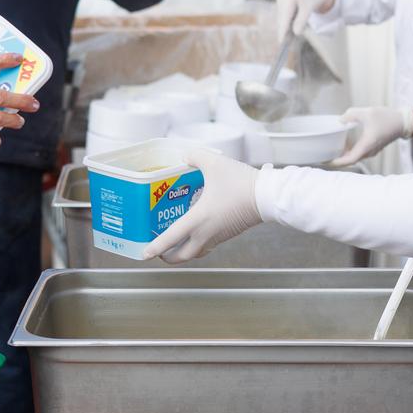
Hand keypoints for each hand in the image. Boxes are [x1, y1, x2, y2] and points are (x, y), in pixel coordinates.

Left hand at [141, 148, 261, 263]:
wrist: (268, 197)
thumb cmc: (242, 183)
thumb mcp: (214, 164)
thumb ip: (195, 156)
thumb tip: (185, 155)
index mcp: (198, 220)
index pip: (171, 239)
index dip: (155, 248)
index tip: (144, 254)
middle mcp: (206, 233)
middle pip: (182, 256)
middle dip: (167, 257)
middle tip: (158, 253)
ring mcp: (217, 236)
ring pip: (196, 253)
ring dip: (183, 254)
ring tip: (174, 246)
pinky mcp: (227, 235)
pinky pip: (207, 246)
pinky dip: (197, 246)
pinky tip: (196, 234)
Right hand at [273, 0, 335, 39]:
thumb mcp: (309, 8)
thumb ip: (302, 20)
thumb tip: (296, 33)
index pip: (284, 19)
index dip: (282, 31)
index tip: (281, 42)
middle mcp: (281, 0)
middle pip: (282, 21)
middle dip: (286, 31)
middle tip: (290, 44)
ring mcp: (280, 2)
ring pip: (283, 21)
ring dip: (288, 28)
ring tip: (294, 34)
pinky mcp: (282, 5)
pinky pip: (284, 18)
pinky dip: (289, 24)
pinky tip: (295, 26)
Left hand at [331, 106, 412, 165]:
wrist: (403, 122)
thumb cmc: (387, 118)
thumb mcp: (367, 112)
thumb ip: (351, 115)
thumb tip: (340, 120)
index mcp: (367, 146)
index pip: (349, 160)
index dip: (336, 163)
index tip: (325, 161)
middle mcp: (369, 151)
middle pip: (349, 160)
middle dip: (336, 160)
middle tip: (322, 157)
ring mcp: (371, 151)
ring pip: (354, 157)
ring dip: (342, 156)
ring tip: (329, 151)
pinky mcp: (372, 148)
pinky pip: (358, 153)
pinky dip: (348, 151)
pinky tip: (342, 144)